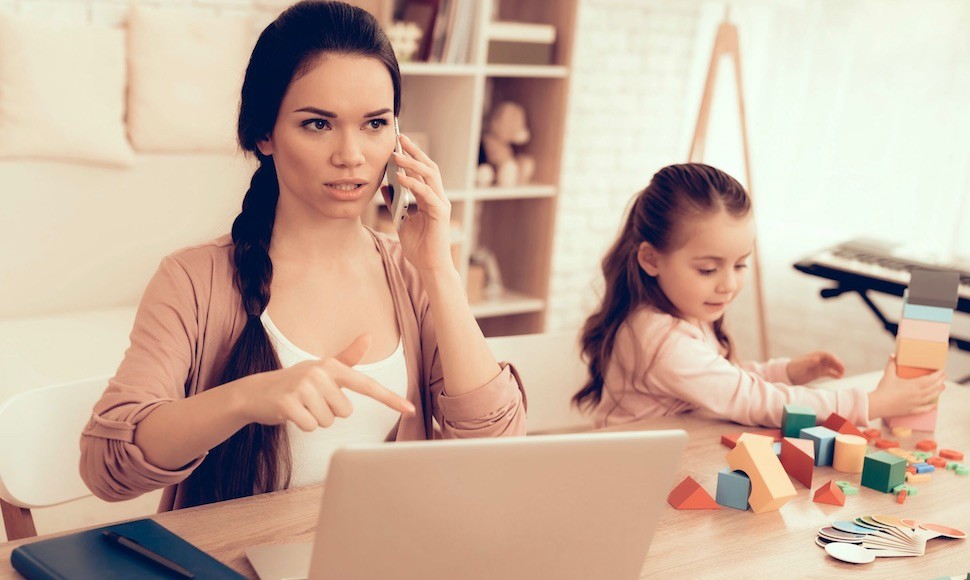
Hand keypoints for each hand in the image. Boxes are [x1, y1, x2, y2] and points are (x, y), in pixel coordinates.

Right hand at [238, 334, 415, 430]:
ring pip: (328, 421)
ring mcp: (303, 387)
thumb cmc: (296, 382)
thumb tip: (368, 336)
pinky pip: (311, 426)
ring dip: (315, 419)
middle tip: (311, 401)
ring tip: (301, 406)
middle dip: (329, 412)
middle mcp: (319, 373)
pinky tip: (291, 413)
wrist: (256, 392)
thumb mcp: (323, 369)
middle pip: (345, 412)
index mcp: (332, 366)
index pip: (367, 385)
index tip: (411, 410)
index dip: (390, 399)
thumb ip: (348, 357)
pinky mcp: (288, 403)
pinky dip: (303, 425)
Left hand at [381, 134, 453, 272]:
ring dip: (412, 163)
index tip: (399, 143)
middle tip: (401, 138)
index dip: (412, 156)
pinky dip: (413, 184)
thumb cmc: (419, 247)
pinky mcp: (440, 213)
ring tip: (397, 155)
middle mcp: (438, 197)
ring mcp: (441, 204)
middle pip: (428, 167)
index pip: (422, 171)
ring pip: (429, 175)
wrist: (430, 266)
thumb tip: (385, 186)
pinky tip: (400, 178)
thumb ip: (396, 203)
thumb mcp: (401, 221)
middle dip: (414, 151)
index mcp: (430, 199)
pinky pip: (426, 193)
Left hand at [786, 351, 845, 383]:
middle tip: (843, 370)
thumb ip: (809, 361)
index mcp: (815, 355)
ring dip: (838, 369)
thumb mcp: (801, 365)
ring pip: (832, 366)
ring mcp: (820, 366)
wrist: (789, 375)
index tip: (839, 364)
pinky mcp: (819, 373)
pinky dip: (834, 374)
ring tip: (842, 374)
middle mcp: (819, 360)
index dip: (834, 359)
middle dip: (838, 364)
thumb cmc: (794, 368)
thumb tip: (817, 358)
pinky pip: (829, 372)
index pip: (827, 355)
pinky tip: (838, 377)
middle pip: (832, 360)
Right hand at [867, 356, 945, 418]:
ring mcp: (916, 403)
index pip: (930, 379)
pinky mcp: (912, 410)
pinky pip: (925, 409)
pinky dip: (932, 406)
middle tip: (944, 376)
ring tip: (943, 387)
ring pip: (932, 397)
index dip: (938, 374)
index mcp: (913, 385)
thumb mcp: (888, 374)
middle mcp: (917, 395)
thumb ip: (891, 364)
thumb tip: (893, 355)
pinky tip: (935, 404)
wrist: (878, 405)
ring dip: (938, 391)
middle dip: (940, 381)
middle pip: (934, 387)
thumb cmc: (883, 389)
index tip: (942, 370)